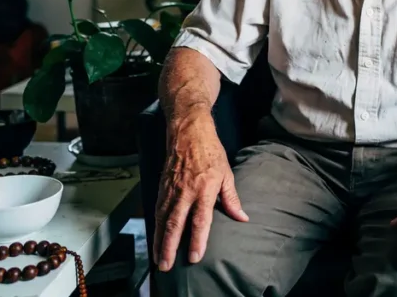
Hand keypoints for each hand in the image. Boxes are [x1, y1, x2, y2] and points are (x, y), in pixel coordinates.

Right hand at [154, 111, 248, 271]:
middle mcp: (185, 191)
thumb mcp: (226, 173)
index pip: (200, 220)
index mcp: (204, 188)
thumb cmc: (210, 152)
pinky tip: (155, 237)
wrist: (189, 131)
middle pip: (175, 223)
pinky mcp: (162, 186)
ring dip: (159, 240)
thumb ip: (231, 198)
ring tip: (159, 258)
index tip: (194, 257)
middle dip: (170, 247)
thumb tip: (242, 218)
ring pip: (162, 219)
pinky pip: (157, 209)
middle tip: (167, 265)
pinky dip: (155, 226)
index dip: (197, 239)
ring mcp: (171, 189)